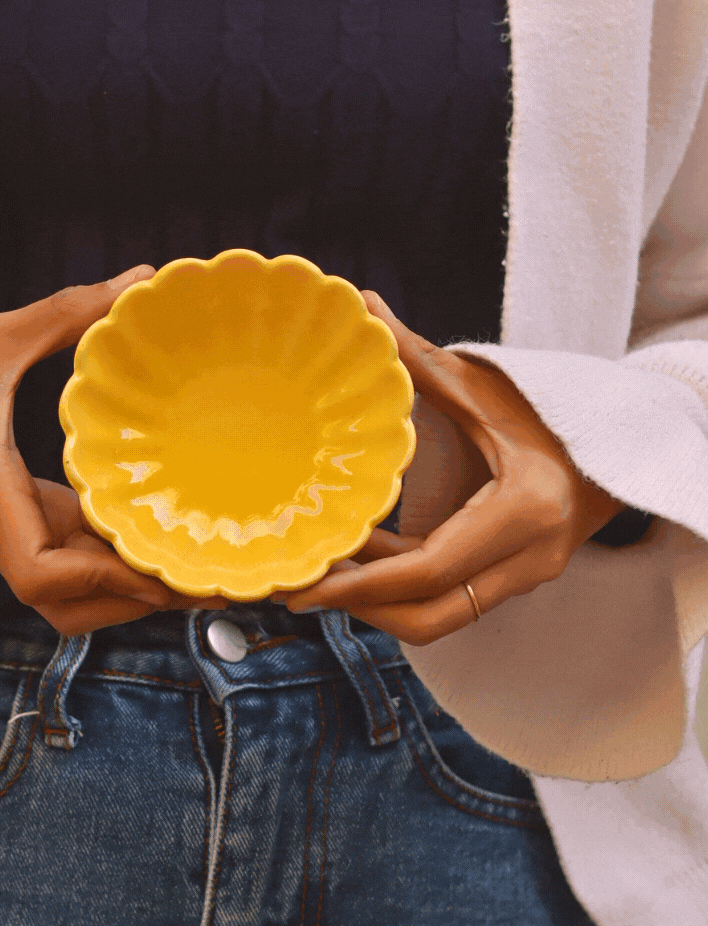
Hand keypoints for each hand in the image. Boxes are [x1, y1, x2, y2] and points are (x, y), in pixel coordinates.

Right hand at [0, 269, 217, 633]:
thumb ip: (70, 313)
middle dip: (130, 600)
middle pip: (64, 605)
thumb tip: (142, 278)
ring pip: (63, 593)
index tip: (157, 567)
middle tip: (202, 577)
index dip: (102, 581)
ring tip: (183, 566)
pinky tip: (147, 534)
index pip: (41, 574)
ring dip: (118, 590)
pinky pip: (58, 560)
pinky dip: (102, 560)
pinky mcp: (3, 520)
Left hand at [285, 291, 622, 643]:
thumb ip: (420, 357)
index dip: (364, 584)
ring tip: (326, 570)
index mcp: (523, 512)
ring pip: (439, 619)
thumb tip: (364, 305)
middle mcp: (529, 558)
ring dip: (380, 602)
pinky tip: (364, 555)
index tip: (311, 585)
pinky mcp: (515, 579)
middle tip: (303, 591)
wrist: (623, 440)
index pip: (430, 568)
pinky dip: (404, 585)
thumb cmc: (552, 408)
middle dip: (362, 610)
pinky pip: (451, 599)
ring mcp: (526, 576)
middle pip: (431, 617)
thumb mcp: (484, 386)